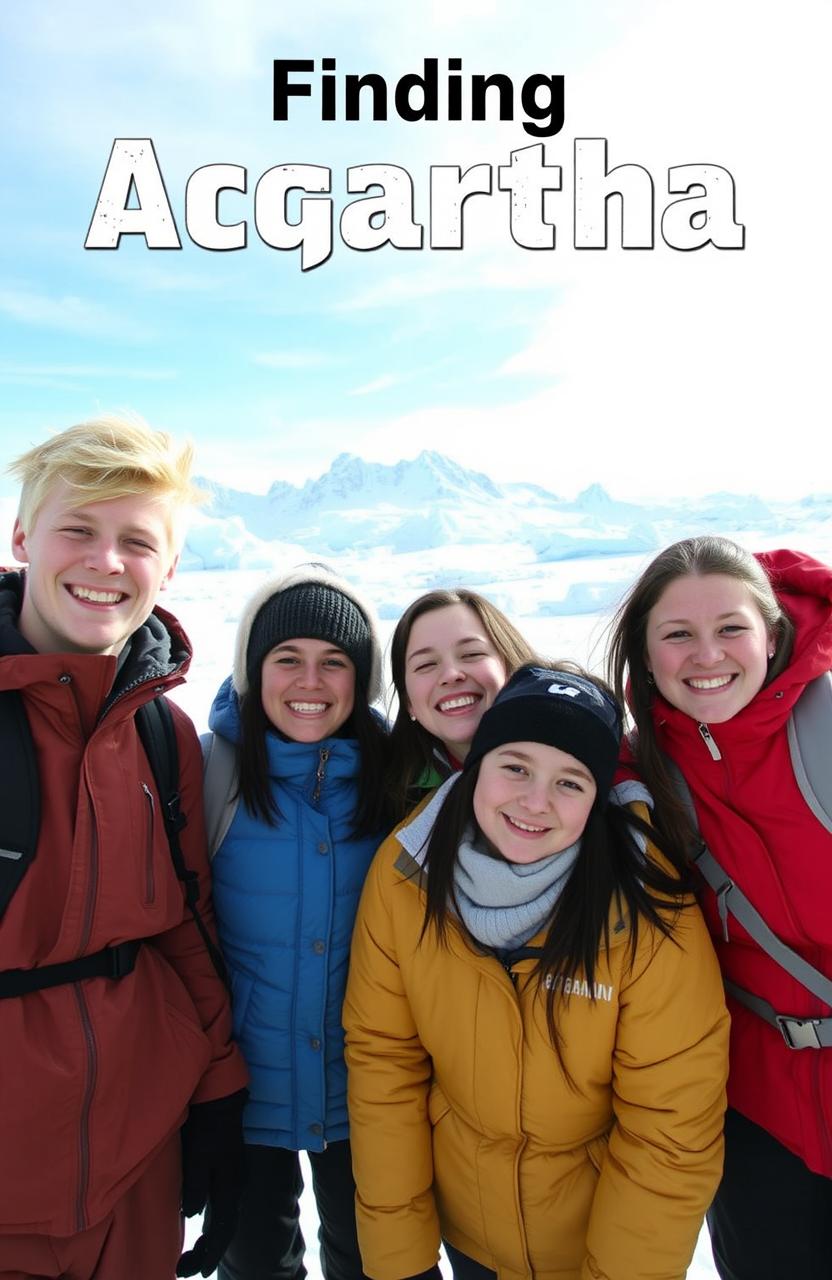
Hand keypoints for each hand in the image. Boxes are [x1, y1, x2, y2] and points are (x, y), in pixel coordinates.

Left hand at [176, 1088, 246, 1277]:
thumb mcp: (198, 1156)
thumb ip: (195, 1187)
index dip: (209, 1253)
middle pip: (225, 1228)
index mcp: (231, 1186)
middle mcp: (236, 1185)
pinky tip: (201, 1224)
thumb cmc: (207, 1125)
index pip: (222, 1230)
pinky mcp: (228, 1169)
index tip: (195, 1272)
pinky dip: (212, 1222)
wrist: (221, 1097)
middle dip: (207, 1252)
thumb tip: (191, 1215)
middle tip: (186, 1269)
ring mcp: (234, 1176)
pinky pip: (222, 1205)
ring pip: (224, 1217)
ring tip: (193, 1255)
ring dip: (210, 1238)